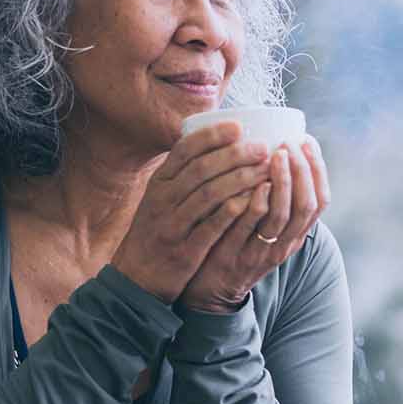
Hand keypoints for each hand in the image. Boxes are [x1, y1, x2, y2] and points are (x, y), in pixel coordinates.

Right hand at [109, 122, 272, 304]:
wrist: (136, 277)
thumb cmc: (157, 231)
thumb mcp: (160, 198)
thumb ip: (182, 175)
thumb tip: (213, 144)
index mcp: (160, 182)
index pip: (184, 150)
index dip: (212, 136)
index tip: (239, 126)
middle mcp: (163, 199)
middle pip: (201, 169)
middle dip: (234, 155)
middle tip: (263, 147)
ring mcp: (172, 224)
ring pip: (208, 194)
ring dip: (240, 180)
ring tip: (265, 171)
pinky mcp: (184, 249)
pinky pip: (210, 226)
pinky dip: (231, 212)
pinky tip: (252, 201)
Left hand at [180, 134, 329, 313]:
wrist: (210, 290)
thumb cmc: (237, 245)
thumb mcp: (265, 227)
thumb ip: (273, 198)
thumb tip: (276, 150)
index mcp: (295, 233)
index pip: (320, 200)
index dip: (318, 170)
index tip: (308, 141)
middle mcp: (284, 243)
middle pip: (306, 205)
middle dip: (302, 170)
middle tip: (290, 144)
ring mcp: (261, 251)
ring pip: (283, 215)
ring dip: (283, 182)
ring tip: (276, 154)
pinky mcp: (236, 254)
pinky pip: (250, 227)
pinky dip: (257, 203)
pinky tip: (255, 183)